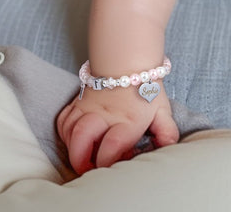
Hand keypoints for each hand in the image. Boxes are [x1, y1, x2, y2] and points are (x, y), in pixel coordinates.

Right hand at [57, 86, 178, 174]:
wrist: (128, 61)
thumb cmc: (145, 89)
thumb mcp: (161, 110)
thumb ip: (166, 132)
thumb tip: (167, 149)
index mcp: (127, 120)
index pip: (112, 145)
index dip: (108, 162)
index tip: (110, 168)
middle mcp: (104, 114)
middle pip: (82, 137)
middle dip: (80, 160)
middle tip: (88, 169)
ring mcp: (88, 107)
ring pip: (69, 130)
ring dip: (72, 148)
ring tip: (83, 156)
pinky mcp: (77, 102)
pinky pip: (63, 120)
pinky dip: (65, 133)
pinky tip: (74, 140)